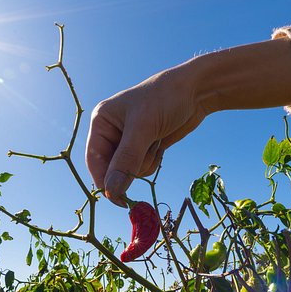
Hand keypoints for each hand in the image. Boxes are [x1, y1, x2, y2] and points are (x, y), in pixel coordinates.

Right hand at [86, 65, 210, 206]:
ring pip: (129, 170)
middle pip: (112, 168)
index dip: (104, 181)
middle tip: (149, 153)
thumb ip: (126, 161)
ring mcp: (128, 140)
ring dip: (145, 162)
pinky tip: (161, 144)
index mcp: (102, 121)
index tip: (118, 200)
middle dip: (131, 166)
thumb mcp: (144, 128)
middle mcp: (111, 131)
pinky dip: (153, 161)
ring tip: (156, 141)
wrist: (196, 91)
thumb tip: (110, 191)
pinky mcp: (144, 146)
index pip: (94, 159)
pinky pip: (142, 167)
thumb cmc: (165, 99)